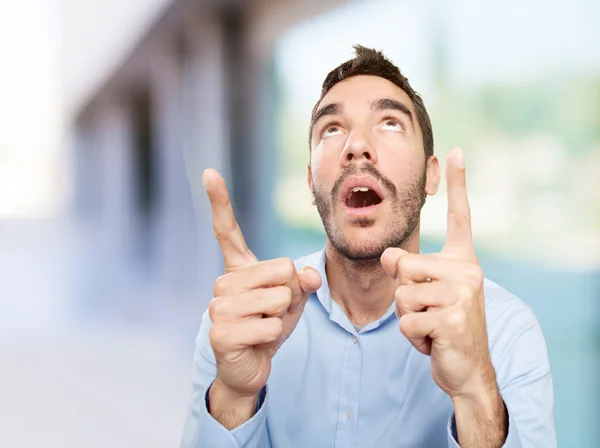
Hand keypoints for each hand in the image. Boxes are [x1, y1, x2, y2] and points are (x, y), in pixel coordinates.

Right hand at [204, 169, 321, 401]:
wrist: (250, 368)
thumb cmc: (268, 328)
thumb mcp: (292, 301)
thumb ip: (300, 282)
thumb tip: (307, 276)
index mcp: (238, 270)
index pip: (227, 231)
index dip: (220, 202)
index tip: (209, 173)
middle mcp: (223, 283)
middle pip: (282, 269)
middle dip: (290, 294)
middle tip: (271, 313)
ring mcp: (218, 307)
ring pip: (279, 298)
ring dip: (282, 317)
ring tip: (263, 327)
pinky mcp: (220, 332)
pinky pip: (270, 326)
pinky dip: (275, 336)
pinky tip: (257, 343)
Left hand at [381, 148, 493, 399]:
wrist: (466, 369)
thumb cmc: (443, 326)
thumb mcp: (422, 293)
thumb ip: (406, 270)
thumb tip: (387, 256)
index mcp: (463, 260)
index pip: (461, 216)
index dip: (458, 184)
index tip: (455, 151)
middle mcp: (468, 270)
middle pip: (404, 265)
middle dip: (403, 294)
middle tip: (428, 311)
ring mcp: (463, 294)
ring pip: (401, 294)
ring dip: (406, 318)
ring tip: (431, 327)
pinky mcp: (453, 319)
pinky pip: (406, 321)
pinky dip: (411, 337)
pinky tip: (432, 342)